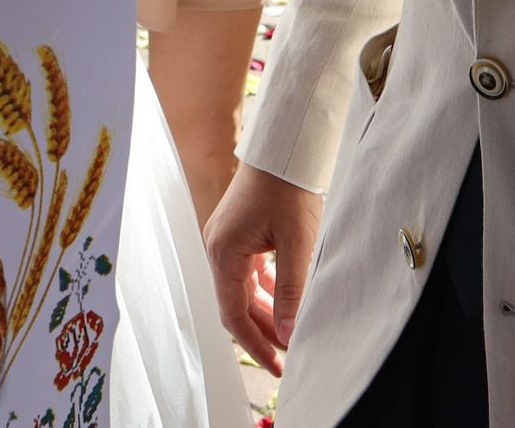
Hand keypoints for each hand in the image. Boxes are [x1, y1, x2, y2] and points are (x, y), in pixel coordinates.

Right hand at [206, 163, 321, 375]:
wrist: (283, 147)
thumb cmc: (288, 188)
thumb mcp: (297, 244)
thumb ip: (292, 292)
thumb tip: (289, 334)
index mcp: (224, 253)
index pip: (235, 314)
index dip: (256, 345)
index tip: (278, 366)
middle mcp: (218, 248)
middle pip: (236, 304)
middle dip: (262, 332)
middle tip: (288, 356)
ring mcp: (226, 240)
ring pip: (242, 290)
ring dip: (264, 312)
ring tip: (290, 332)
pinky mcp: (237, 233)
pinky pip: (247, 272)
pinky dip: (264, 290)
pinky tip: (284, 300)